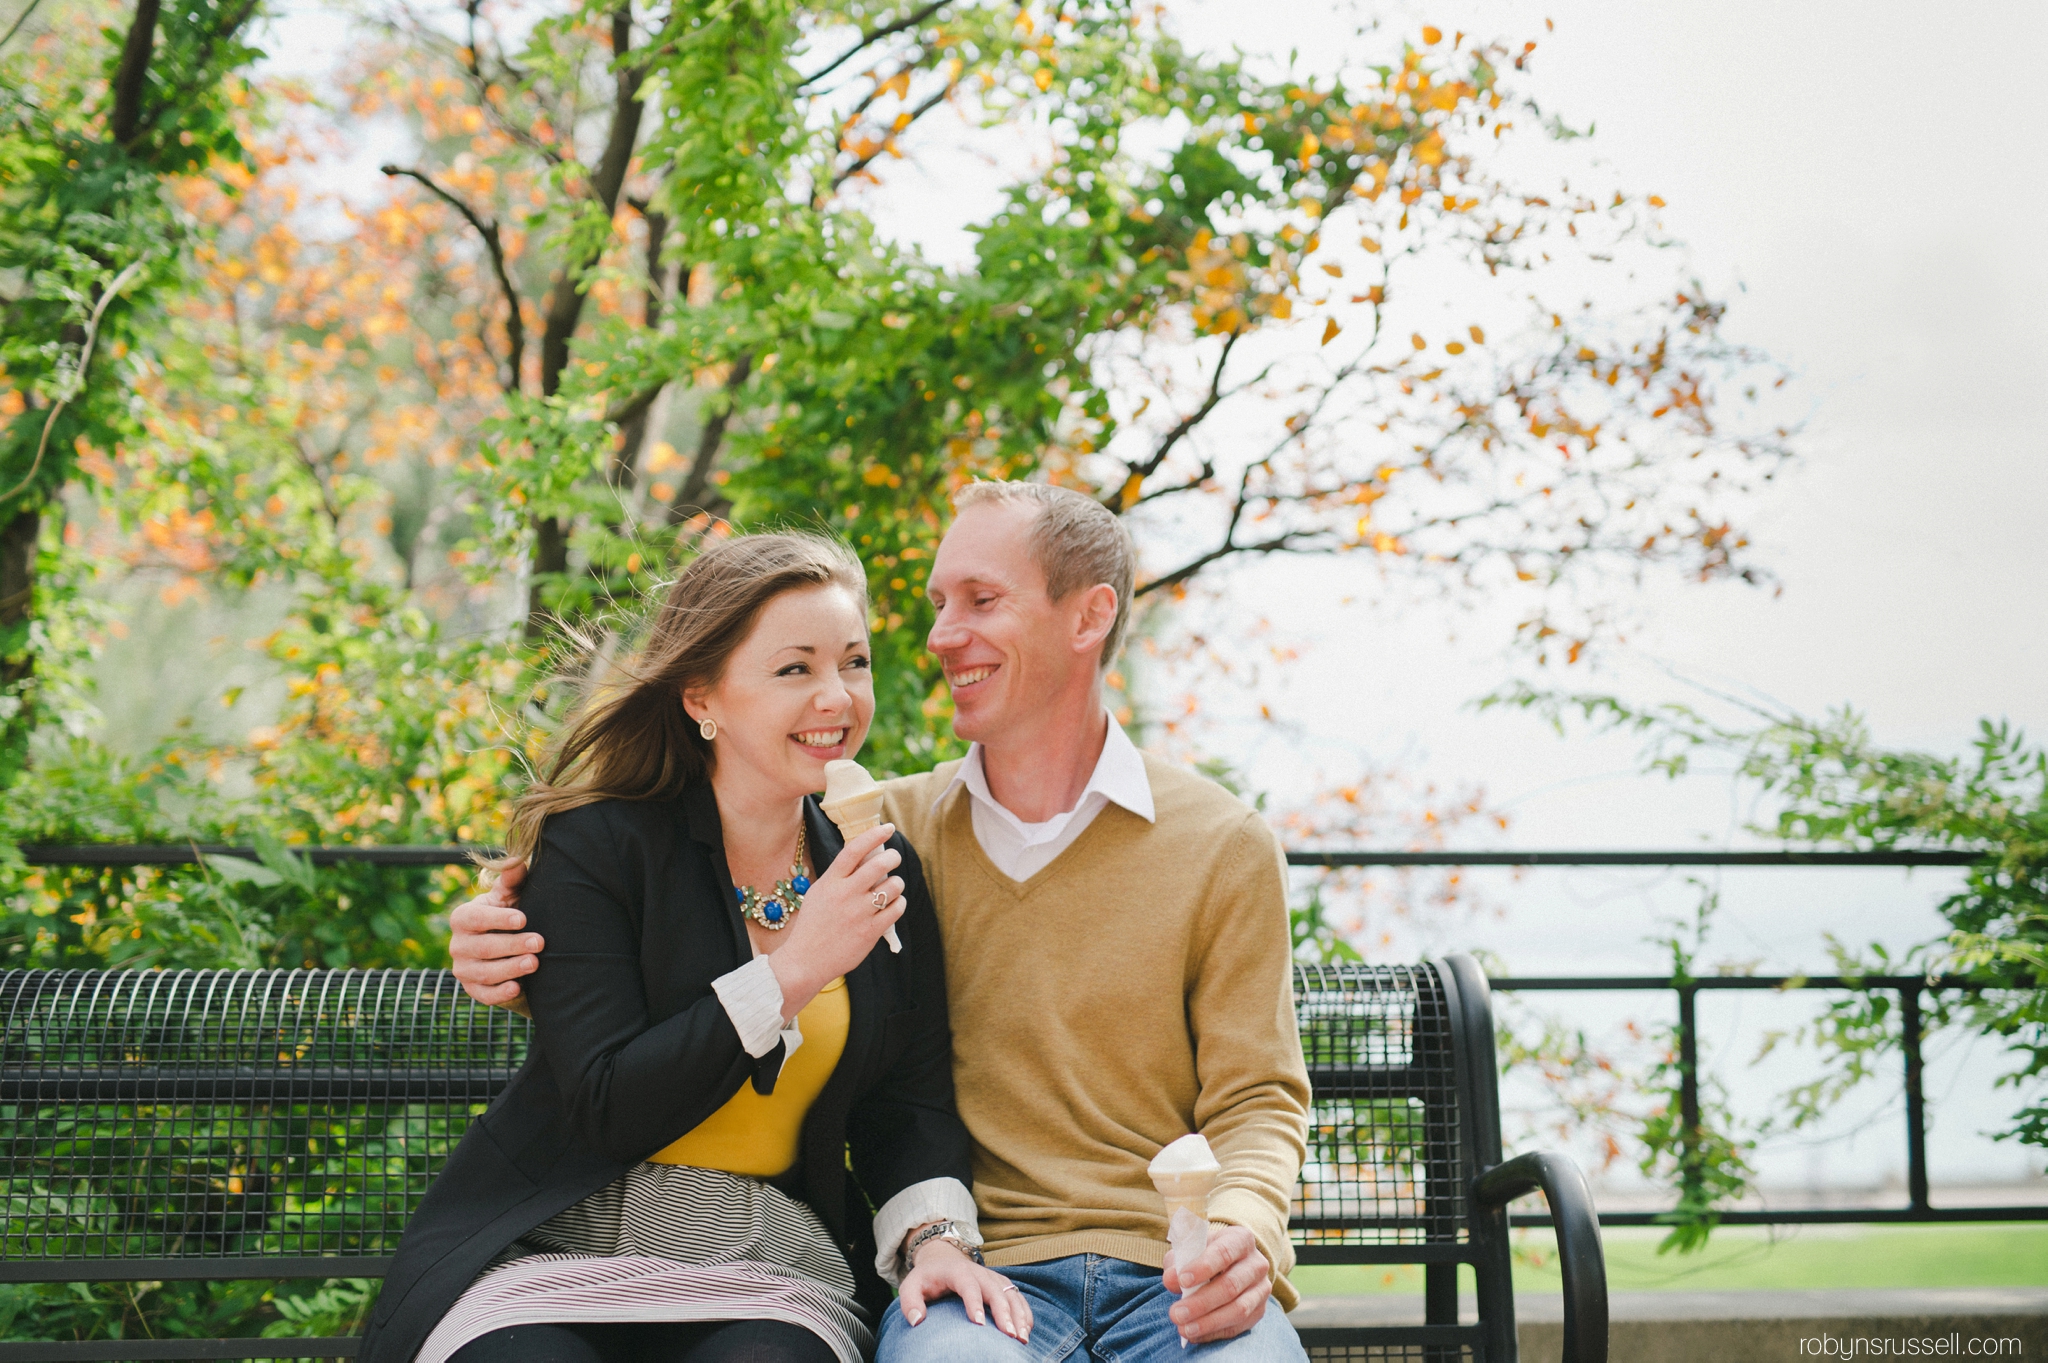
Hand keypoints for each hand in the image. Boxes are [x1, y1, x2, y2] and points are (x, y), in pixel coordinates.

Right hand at [448, 860, 540, 1015]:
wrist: (509, 949)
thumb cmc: (510, 914)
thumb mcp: (510, 896)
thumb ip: (512, 880)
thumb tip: (516, 862)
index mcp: (463, 917)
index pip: (476, 918)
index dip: (498, 918)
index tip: (523, 919)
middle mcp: (458, 944)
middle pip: (483, 947)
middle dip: (512, 945)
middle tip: (539, 942)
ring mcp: (464, 969)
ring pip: (485, 972)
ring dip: (510, 969)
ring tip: (534, 963)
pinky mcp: (474, 990)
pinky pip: (484, 994)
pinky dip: (500, 993)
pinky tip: (517, 987)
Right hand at [766, 824, 904, 1012]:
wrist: (805, 961)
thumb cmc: (812, 927)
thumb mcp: (819, 894)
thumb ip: (839, 877)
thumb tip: (864, 858)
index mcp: (830, 882)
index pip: (854, 849)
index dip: (874, 835)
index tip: (888, 828)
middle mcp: (845, 894)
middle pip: (879, 864)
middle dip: (893, 857)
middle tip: (894, 858)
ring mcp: (859, 913)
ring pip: (893, 886)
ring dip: (897, 883)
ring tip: (892, 888)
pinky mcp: (870, 931)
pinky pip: (897, 908)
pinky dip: (900, 903)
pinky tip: (894, 905)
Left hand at [897, 1240, 1030, 1343]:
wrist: (943, 1260)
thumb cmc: (927, 1278)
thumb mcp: (911, 1285)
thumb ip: (909, 1302)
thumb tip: (917, 1321)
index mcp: (957, 1272)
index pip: (968, 1285)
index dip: (974, 1303)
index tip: (979, 1324)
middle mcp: (979, 1272)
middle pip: (995, 1290)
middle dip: (1004, 1313)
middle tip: (1010, 1335)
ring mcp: (993, 1277)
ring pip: (1010, 1293)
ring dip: (1018, 1314)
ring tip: (1022, 1337)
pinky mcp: (1001, 1284)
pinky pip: (1017, 1297)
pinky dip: (1024, 1312)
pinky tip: (1027, 1330)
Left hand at [1162, 1223, 1271, 1345]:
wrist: (1229, 1264)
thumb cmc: (1204, 1254)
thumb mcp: (1190, 1250)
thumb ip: (1179, 1262)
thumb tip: (1171, 1279)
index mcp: (1240, 1240)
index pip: (1224, 1252)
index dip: (1203, 1267)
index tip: (1183, 1280)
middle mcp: (1256, 1264)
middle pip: (1231, 1285)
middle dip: (1201, 1302)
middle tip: (1176, 1314)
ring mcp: (1261, 1289)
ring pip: (1238, 1309)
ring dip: (1208, 1322)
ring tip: (1184, 1329)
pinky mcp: (1259, 1311)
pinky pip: (1239, 1326)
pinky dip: (1215, 1333)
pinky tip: (1195, 1335)